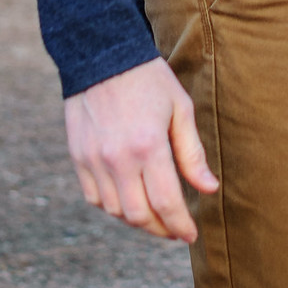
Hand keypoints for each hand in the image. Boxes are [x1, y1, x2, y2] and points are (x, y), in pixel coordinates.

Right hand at [63, 56, 217, 242]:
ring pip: (116, 212)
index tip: (190, 235)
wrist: (102, 53)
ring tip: (155, 214)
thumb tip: (209, 189)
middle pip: (139, 216)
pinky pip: (95, 198)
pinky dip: (113, 207)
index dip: (180, 226)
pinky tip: (129, 198)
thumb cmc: (148, 78)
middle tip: (174, 228)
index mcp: (148, 145)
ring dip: (137, 220)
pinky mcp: (78, 157)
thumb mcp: (180, 107)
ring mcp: (94, 160)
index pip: (166, 203)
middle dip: (160, 229)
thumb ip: (192, 153)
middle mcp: (118, 159)